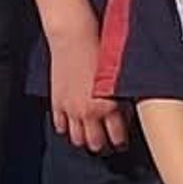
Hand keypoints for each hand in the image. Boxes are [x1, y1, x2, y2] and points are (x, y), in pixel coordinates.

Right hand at [44, 21, 129, 155]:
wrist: (74, 36)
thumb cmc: (99, 49)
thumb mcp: (118, 77)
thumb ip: (122, 99)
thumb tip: (125, 115)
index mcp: (109, 105)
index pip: (117, 137)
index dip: (120, 143)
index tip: (121, 143)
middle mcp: (89, 111)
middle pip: (95, 143)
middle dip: (103, 146)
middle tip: (107, 144)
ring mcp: (71, 109)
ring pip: (76, 139)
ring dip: (84, 140)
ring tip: (90, 137)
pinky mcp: (56, 102)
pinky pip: (60, 125)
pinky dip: (67, 127)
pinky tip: (73, 123)